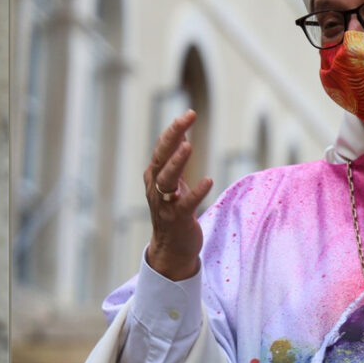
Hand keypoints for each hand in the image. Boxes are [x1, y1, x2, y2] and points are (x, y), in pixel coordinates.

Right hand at [143, 110, 214, 280]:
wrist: (172, 248)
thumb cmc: (174, 211)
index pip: (163, 147)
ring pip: (166, 179)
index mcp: (155, 176)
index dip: (174, 130)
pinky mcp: (177, 219)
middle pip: (161, 158)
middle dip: (172, 137)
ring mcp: (164, 204)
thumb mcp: (174, 183)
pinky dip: (196, 192)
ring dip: (176, 163)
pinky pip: (186, 204)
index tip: (190, 113)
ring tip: (188, 146)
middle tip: (187, 119)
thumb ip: (175, 160)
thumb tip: (181, 134)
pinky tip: (208, 180)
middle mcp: (156, 187)